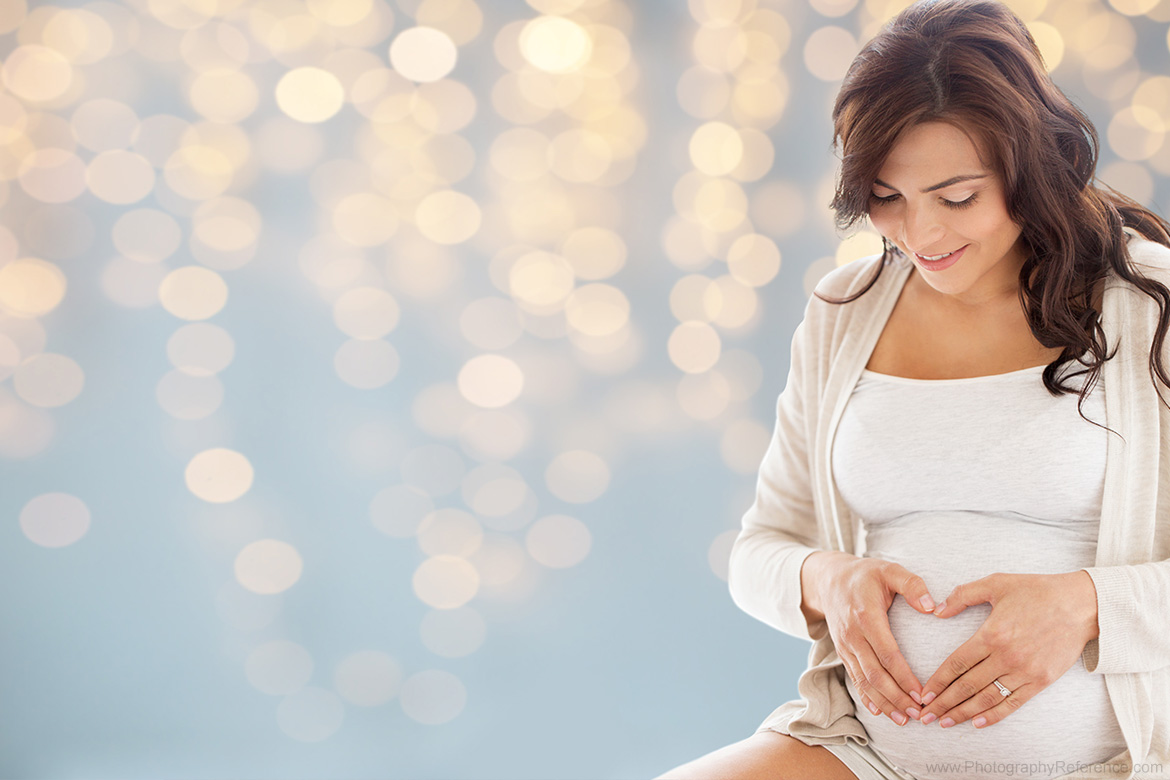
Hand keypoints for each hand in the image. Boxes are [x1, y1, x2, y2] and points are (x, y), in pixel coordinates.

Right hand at [812, 552, 938, 725]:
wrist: (828, 578)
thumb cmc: (865, 575)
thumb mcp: (889, 569)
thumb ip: (912, 585)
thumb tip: (932, 607)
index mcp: (866, 617)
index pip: (887, 653)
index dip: (904, 676)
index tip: (922, 693)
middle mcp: (853, 635)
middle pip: (875, 674)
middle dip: (897, 698)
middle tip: (919, 714)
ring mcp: (845, 645)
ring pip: (864, 681)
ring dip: (884, 703)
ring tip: (904, 719)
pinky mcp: (842, 651)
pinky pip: (854, 678)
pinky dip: (867, 697)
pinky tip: (880, 711)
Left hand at [918, 571, 1098, 728]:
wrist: (1081, 605)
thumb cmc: (1037, 591)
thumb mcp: (996, 583)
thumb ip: (963, 595)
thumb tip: (937, 611)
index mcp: (991, 634)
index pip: (957, 664)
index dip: (938, 681)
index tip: (923, 694)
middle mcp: (1006, 657)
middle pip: (967, 686)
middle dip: (943, 703)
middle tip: (925, 716)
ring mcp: (1025, 671)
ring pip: (987, 698)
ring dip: (963, 713)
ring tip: (945, 723)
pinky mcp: (1041, 681)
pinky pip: (1013, 703)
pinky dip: (994, 715)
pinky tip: (977, 723)